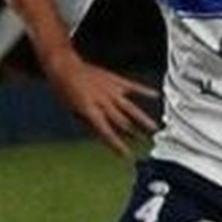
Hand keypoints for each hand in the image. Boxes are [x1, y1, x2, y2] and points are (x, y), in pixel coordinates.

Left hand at [41, 48, 157, 156]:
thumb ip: (90, 125)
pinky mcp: (115, 79)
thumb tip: (104, 136)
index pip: (107, 132)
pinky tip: (156, 95)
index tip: (126, 155)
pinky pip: (132, 86)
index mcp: (90, 111)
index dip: (117, 145)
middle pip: (122, 121)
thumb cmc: (66, 91)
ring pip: (130, 107)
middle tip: (145, 142)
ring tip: (154, 128)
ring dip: (143, 119)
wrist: (65, 66)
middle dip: (134, 133)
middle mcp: (103, 101)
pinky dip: (144, 91)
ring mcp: (111, 90)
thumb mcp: (73, 112)